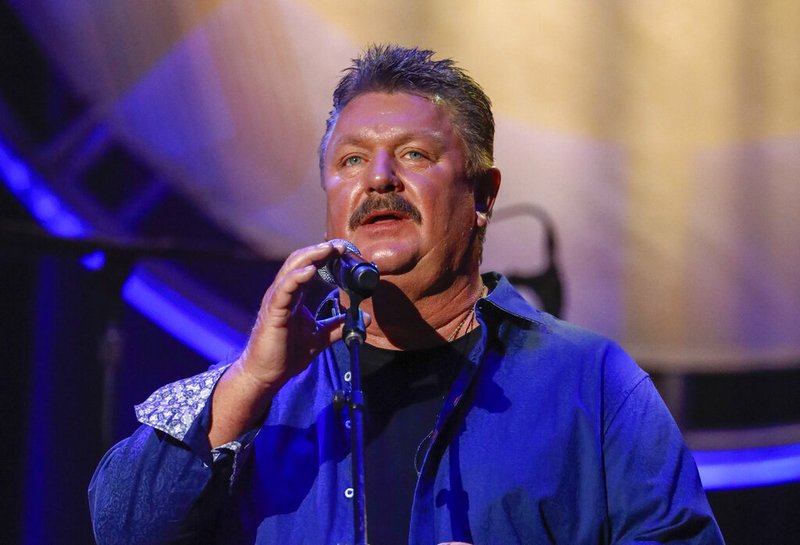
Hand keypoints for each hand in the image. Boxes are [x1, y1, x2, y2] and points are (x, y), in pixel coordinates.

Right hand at [209, 241, 350, 445]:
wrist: (267, 374)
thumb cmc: (287, 354)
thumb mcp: (319, 337)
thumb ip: (338, 326)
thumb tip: (364, 320)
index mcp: (294, 296)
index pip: (308, 266)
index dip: (325, 256)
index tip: (344, 250)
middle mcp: (283, 293)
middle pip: (300, 261)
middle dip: (320, 250)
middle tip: (340, 245)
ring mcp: (276, 301)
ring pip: (291, 269)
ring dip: (311, 256)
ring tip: (328, 249)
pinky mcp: (273, 312)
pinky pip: (284, 289)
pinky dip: (297, 276)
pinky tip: (310, 270)